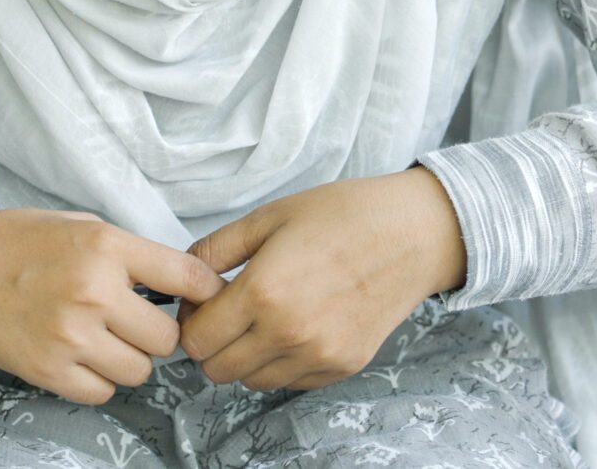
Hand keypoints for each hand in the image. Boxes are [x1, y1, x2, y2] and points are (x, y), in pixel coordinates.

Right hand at [0, 199, 226, 405]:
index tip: (204, 300)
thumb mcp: (80, 226)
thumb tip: (177, 284)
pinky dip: (97, 380)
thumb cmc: (13, 242)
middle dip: (156, 333)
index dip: (204, 293)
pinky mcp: (47, 371)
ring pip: (138, 371)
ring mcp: (70, 337)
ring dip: (127, 359)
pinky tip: (79, 357)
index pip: (187, 278)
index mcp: (106, 248)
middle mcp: (94, 292)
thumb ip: (127, 254)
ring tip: (101, 339)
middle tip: (134, 322)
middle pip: (166, 338)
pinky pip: (101, 393)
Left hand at [176, 167, 466, 391]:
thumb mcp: (270, 216)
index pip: (195, 340)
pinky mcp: (341, 367)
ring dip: (245, 355)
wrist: (411, 233)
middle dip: (212, 342)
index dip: (191, 319)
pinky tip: (296, 324)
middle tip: (230, 310)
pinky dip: (280, 362)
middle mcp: (288, 333)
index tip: (205, 301)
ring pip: (251, 381)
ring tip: (266, 315)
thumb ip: (216, 249)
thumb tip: (184, 278)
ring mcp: (317, 356)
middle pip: (216, 369)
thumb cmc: (342, 215)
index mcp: (263, 292)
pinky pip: (288, 382)